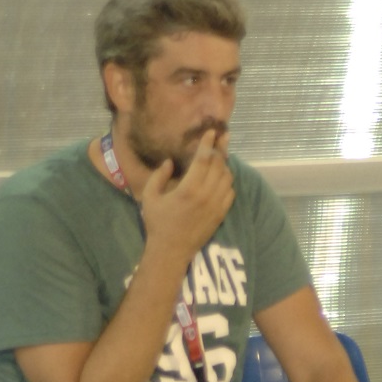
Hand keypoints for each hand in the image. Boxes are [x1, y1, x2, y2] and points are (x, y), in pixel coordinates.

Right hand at [139, 129, 235, 261]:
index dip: (208, 143)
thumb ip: (159, 176)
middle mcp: (207, 195)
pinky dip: (227, 180)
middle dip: (221, 148)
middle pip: (219, 165)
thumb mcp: (150, 197)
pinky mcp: (222, 213)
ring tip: (221, 154)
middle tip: (222, 136)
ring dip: (224, 164)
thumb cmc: (158, 222)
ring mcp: (217, 205)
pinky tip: (222, 176)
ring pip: (227, 177)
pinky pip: (230, 191)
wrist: (172, 250)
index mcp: (189, 188)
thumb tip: (170, 161)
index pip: (203, 159)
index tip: (212, 131)